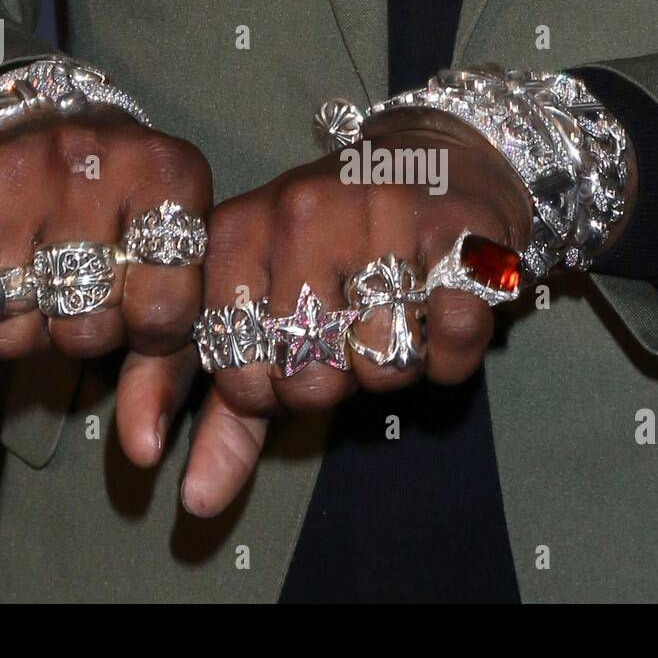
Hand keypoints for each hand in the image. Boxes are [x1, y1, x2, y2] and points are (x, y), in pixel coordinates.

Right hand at [0, 105, 211, 465]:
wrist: (59, 123)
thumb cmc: (130, 221)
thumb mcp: (172, 274)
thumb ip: (167, 369)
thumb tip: (141, 451)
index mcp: (172, 177)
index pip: (160, 315)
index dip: (149, 332)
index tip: (142, 306)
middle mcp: (95, 158)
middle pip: (81, 325)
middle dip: (84, 332)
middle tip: (87, 296)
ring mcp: (17, 165)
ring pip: (6, 322)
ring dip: (22, 327)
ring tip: (41, 285)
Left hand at [174, 109, 633, 516]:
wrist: (436, 155)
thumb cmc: (337, 247)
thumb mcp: (267, 311)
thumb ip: (226, 409)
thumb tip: (194, 502)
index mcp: (236, 231)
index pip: (237, 376)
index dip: (272, 388)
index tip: (294, 344)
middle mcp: (302, 212)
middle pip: (311, 380)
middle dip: (337, 378)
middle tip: (351, 326)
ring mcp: (383, 214)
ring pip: (383, 367)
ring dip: (398, 363)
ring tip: (397, 308)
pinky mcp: (463, 230)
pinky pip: (451, 347)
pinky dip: (451, 352)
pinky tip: (442, 306)